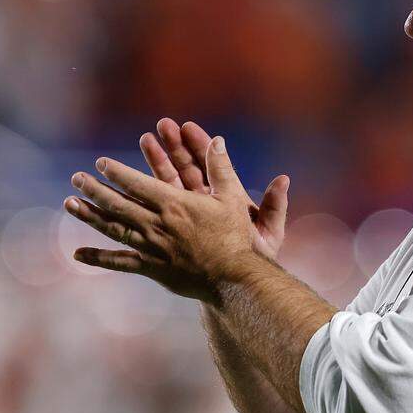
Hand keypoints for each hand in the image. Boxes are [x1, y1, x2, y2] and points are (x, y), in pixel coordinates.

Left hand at [64, 136, 261, 303]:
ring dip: (89, 215)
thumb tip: (218, 140)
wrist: (234, 279)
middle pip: (118, 203)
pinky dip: (98, 258)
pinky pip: (120, 262)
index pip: (137, 183)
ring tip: (70, 204)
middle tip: (76, 178)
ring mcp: (152, 248)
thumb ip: (220, 168)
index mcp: (174, 204)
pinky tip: (78, 254)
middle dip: (95, 189)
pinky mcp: (152, 269)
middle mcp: (157, 224)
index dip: (116, 172)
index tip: (100, 163)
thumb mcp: (231, 198)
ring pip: (113, 228)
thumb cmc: (236, 237)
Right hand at [138, 118, 289, 260]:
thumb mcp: (268, 233)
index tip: (187, 126)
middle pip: (187, 168)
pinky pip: (157, 208)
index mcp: (226, 198)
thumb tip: (283, 179)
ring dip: (157, 162)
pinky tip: (129, 182)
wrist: (234, 288)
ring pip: (169, 184)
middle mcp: (206, 202)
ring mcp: (187, 214)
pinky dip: (144, 194)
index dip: (201, 145)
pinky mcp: (173, 229)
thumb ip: (274, 206)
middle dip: (175, 146)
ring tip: (145, 140)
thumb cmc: (254, 260)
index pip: (212, 165)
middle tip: (162, 125)